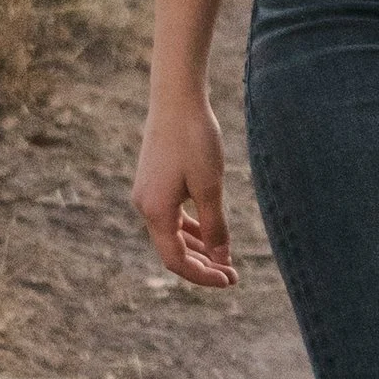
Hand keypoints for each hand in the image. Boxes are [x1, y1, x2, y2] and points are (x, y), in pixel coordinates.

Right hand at [131, 87, 237, 285]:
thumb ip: (215, 227)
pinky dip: (191, 228)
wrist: (176, 99)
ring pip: (172, 234)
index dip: (203, 276)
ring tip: (225, 258)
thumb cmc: (194, 140)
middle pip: (172, 251)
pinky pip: (172, 216)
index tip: (230, 280)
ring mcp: (147, 193)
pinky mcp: (153, 182)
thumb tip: (221, 259)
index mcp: (156, 212)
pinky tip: (211, 232)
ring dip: (198, 248)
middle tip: (233, 274)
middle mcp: (145, 206)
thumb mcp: (210, 186)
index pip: (176, 261)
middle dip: (203, 265)